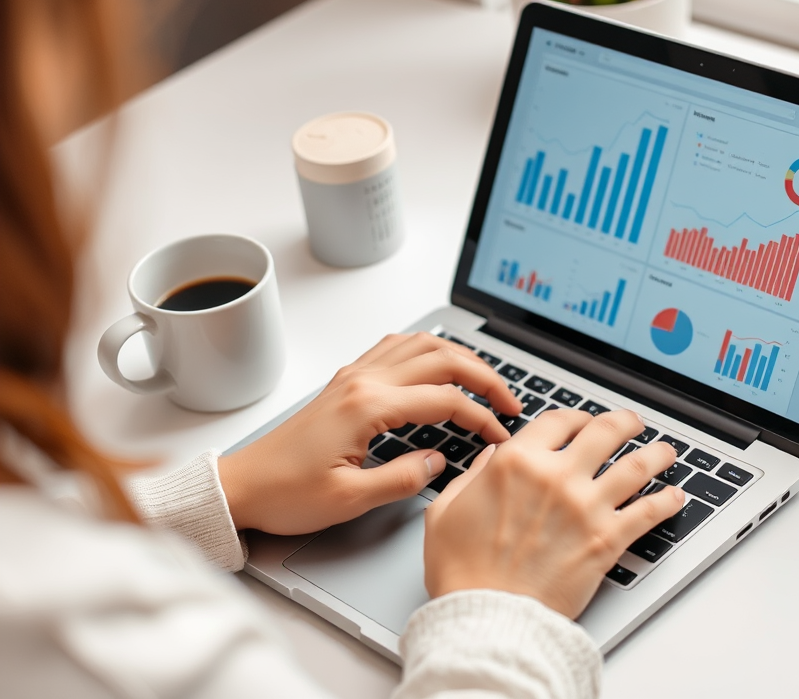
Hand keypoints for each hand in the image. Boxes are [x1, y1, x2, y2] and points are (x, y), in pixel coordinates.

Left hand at [218, 332, 522, 534]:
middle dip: (483, 376)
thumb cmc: (287, 494)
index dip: (481, 417)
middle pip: (440, 358)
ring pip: (419, 344)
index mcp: (367, 406)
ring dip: (458, 357)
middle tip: (509, 400)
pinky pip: (393, 348)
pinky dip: (425, 349)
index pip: (444, 400)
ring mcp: (352, 376)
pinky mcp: (345, 382)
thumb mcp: (349, 500)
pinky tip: (436, 363)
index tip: (499, 437)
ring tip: (484, 379)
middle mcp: (362, 381)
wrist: (243, 486)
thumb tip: (439, 461)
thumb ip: (402, 478)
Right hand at [423, 409, 684, 618]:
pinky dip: (667, 501)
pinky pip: (648, 512)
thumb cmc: (463, 572)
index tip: (581, 423)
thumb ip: (472, 475)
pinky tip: (675, 496)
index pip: (558, 421)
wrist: (487, 618)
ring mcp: (585, 506)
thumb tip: (489, 457)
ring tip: (664, 451)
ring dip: (655, 454)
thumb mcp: (446, 510)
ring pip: (636, 466)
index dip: (575, 417)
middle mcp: (556, 476)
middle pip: (606, 431)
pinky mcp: (606, 539)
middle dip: (624, 423)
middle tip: (632, 423)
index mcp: (516, 462)